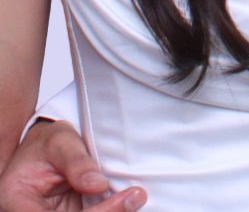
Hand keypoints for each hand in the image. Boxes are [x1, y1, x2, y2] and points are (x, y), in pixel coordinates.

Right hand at [0, 121, 145, 210]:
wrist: (45, 147)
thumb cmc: (46, 143)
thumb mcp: (59, 141)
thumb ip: (76, 162)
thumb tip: (98, 184)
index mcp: (17, 202)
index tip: (114, 199)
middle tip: (133, 198)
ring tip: (133, 198)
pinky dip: (109, 209)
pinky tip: (125, 200)